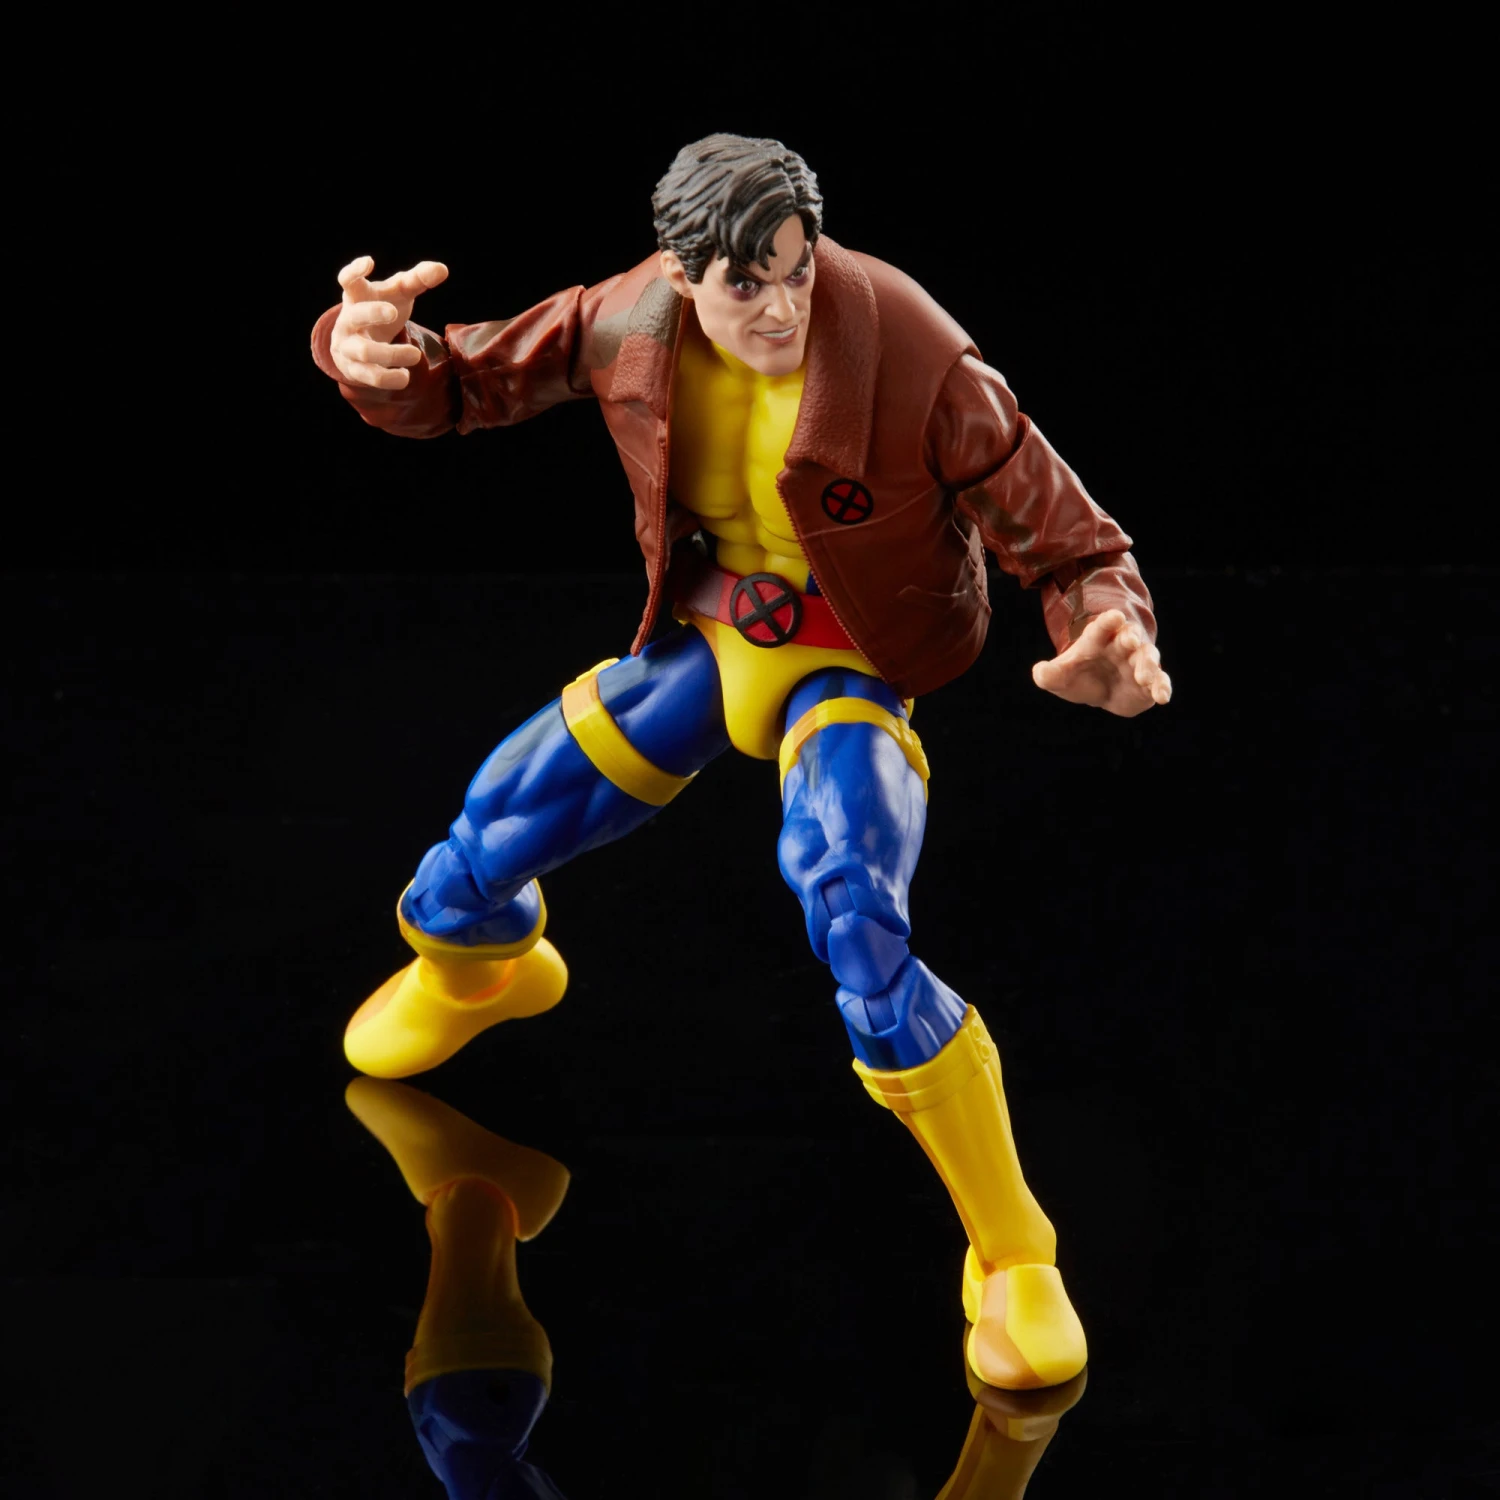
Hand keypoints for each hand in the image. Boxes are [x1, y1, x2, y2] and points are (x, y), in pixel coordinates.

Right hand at [329, 255, 448, 388]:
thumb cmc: (381, 309)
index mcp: (356, 296)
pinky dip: (390, 378)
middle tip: (393, 313)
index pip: (348, 279)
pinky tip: (405, 376)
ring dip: (392, 354)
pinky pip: (371, 376)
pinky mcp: (354, 369)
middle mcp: (347, 320)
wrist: (359, 344)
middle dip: (373, 314)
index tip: (369, 261)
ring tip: (416, 355)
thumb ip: (418, 280)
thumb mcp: (399, 293)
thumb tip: (442, 269)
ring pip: (365, 352)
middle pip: (356, 316)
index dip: (354, 270)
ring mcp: (348, 346)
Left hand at [1032, 609, 1171, 716]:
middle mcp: (1121, 647)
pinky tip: (1162, 697)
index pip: (1101, 627)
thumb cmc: (1079, 677)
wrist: (1099, 690)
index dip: (1107, 622)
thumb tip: (1039, 672)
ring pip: (1147, 657)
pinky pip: (1160, 681)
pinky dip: (1162, 687)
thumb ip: (1048, 674)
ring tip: (1143, 677)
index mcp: (1097, 640)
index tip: (1113, 616)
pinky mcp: (1150, 682)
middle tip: (1128, 641)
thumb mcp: (1058, 677)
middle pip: (1128, 636)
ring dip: (1147, 664)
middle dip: (1129, 637)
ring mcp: (1138, 663)